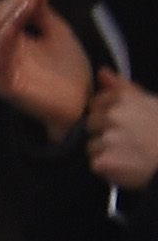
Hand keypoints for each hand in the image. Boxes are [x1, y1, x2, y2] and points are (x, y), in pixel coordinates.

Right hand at [0, 0, 98, 135]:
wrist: (80, 102)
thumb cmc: (69, 71)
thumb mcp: (59, 34)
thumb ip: (43, 14)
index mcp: (12, 43)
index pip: (4, 15)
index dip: (18, 1)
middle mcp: (1, 55)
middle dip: (16, 6)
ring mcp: (1, 70)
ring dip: (13, 17)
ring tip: (31, 4)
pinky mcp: (5, 84)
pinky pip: (0, 60)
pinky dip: (5, 41)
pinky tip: (15, 27)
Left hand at [93, 73, 157, 192]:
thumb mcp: (149, 101)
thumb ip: (121, 87)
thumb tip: (102, 72)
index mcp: (123, 99)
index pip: (95, 104)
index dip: (107, 115)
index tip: (123, 122)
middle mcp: (113, 116)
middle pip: (90, 125)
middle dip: (104, 132)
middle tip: (128, 139)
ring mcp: (107, 138)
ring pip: (92, 145)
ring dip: (105, 151)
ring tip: (129, 153)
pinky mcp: (104, 161)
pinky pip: (95, 164)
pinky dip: (108, 168)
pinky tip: (126, 164)